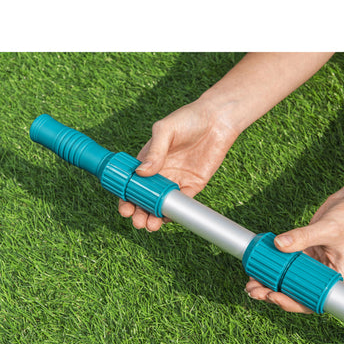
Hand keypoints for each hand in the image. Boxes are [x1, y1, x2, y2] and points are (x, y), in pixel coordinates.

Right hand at [118, 98, 237, 230]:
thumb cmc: (188, 119)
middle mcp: (160, 173)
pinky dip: (174, 212)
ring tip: (150, 225)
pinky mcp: (193, 185)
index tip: (125, 208)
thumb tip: (141, 172)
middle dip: (139, 212)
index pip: (132, 182)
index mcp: (148, 160)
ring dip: (154, 217)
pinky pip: (182, 202)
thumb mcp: (166, 130)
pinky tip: (168, 218)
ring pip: (162, 204)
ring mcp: (176, 180)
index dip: (127, 197)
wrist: (218, 119)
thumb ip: (154, 151)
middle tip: (137, 221)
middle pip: (145, 198)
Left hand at [245, 192, 343, 312]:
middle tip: (253, 291)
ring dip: (269, 283)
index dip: (292, 303)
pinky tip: (257, 267)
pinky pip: (286, 263)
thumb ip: (302, 236)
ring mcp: (312, 263)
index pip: (312, 300)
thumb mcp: (327, 228)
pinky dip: (272, 266)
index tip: (274, 296)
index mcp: (335, 278)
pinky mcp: (304, 251)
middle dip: (273, 293)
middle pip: (296, 292)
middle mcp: (323, 274)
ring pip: (288, 279)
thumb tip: (278, 244)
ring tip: (250, 284)